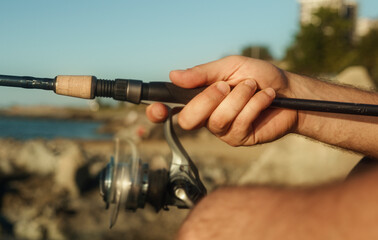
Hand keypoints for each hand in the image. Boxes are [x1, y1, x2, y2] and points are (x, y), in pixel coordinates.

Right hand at [146, 56, 297, 145]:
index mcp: (199, 97)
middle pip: (188, 120)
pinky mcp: (239, 138)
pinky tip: (265, 98)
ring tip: (253, 87)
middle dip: (207, 99)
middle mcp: (207, 115)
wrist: (289, 91)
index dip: (159, 112)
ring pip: (216, 119)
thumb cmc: (259, 76)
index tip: (157, 109)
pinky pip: (238, 123)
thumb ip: (202, 73)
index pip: (171, 109)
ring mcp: (222, 130)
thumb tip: (174, 75)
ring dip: (238, 97)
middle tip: (226, 86)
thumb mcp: (229, 66)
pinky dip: (254, 104)